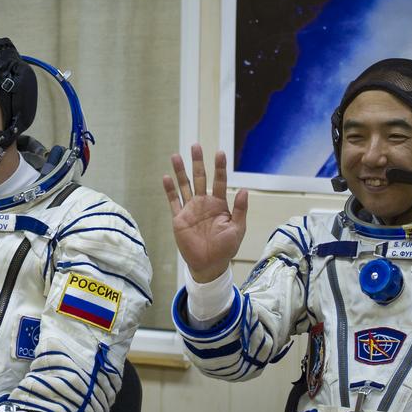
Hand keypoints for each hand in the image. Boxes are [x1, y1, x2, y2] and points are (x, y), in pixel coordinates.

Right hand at [163, 145, 248, 282]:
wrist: (209, 265)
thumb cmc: (226, 248)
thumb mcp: (237, 229)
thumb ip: (240, 210)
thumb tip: (244, 190)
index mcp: (219, 204)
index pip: (220, 181)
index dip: (219, 167)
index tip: (219, 152)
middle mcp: (204, 203)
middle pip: (200, 178)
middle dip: (197, 162)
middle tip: (195, 146)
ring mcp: (190, 210)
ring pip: (184, 186)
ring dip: (180, 171)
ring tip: (176, 156)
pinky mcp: (179, 218)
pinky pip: (173, 201)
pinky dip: (170, 190)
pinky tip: (166, 177)